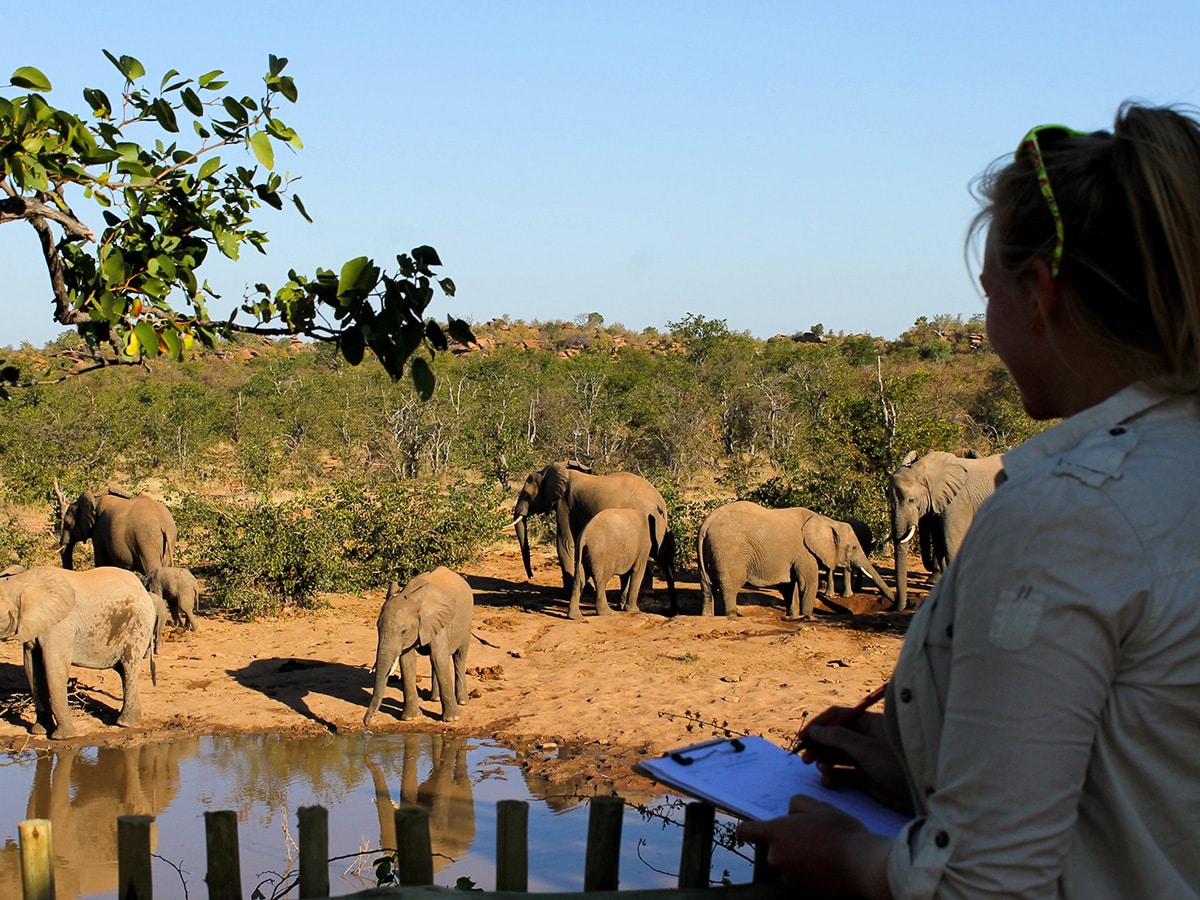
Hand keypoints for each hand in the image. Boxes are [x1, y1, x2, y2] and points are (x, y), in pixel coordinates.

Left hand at [736, 795, 892, 897]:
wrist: (860, 865)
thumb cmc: (840, 832)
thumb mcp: (819, 807)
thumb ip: (798, 804)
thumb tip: (790, 812)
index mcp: (776, 833)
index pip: (746, 832)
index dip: (746, 830)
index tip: (748, 832)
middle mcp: (777, 857)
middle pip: (774, 850)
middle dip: (788, 844)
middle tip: (813, 838)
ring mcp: (789, 877)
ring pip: (789, 866)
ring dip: (800, 861)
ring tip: (825, 853)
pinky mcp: (803, 893)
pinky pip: (802, 880)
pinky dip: (811, 875)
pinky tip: (829, 868)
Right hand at [800, 709, 911, 814]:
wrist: (924, 794)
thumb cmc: (899, 764)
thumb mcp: (866, 748)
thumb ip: (839, 738)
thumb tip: (815, 730)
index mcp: (868, 724)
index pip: (837, 716)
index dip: (819, 725)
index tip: (803, 738)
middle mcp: (865, 739)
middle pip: (833, 737)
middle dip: (819, 746)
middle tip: (806, 759)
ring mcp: (865, 759)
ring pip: (836, 756)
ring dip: (824, 761)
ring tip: (822, 769)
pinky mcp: (865, 778)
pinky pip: (843, 774)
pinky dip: (833, 777)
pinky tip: (829, 781)